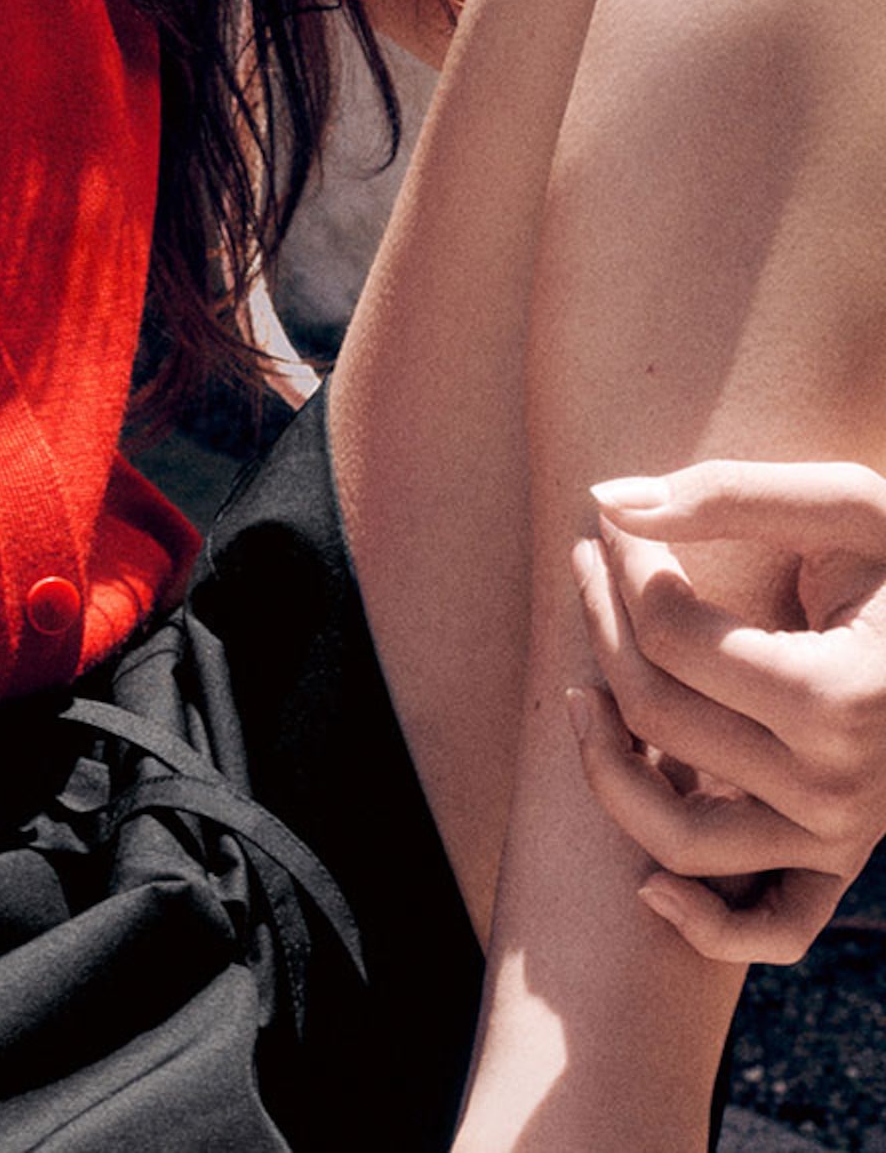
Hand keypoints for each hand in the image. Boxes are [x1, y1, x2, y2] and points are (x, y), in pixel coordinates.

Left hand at [566, 458, 885, 963]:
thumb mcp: (847, 504)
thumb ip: (728, 496)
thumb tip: (607, 502)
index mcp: (841, 695)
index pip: (671, 636)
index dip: (621, 568)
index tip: (611, 524)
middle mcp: (839, 785)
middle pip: (659, 716)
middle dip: (599, 625)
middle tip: (587, 561)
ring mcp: (840, 837)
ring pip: (680, 839)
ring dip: (605, 770)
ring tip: (578, 694)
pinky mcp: (840, 864)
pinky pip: (769, 929)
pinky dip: (702, 922)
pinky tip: (647, 884)